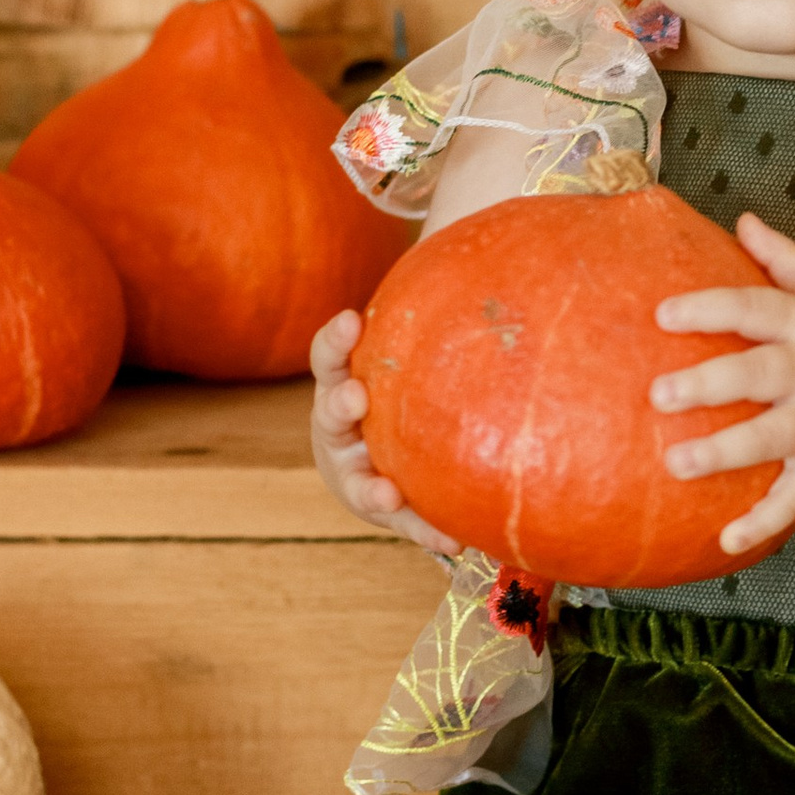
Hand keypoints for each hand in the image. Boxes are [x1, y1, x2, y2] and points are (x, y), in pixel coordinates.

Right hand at [309, 306, 455, 557]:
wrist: (378, 449)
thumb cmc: (397, 388)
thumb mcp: (394, 356)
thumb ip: (417, 326)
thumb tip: (465, 256)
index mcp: (338, 384)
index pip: (328, 356)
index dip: (335, 341)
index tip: (350, 321)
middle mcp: (338, 430)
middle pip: (332, 415)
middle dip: (342, 405)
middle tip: (355, 397)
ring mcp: (354, 472)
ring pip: (357, 480)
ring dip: (371, 486)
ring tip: (388, 492)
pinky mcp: (383, 508)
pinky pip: (405, 521)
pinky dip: (425, 529)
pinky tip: (454, 538)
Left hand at [649, 214, 794, 555]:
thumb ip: (782, 260)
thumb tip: (740, 220)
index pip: (754, 308)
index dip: (710, 309)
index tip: (663, 315)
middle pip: (759, 374)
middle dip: (710, 383)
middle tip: (658, 393)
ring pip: (773, 438)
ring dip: (725, 452)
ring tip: (674, 462)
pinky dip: (764, 521)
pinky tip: (726, 540)